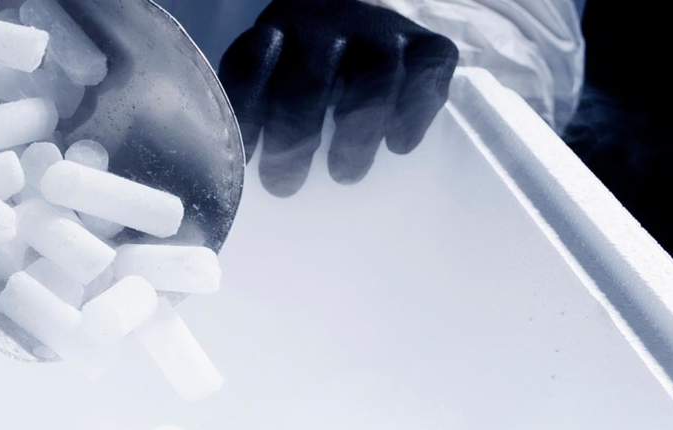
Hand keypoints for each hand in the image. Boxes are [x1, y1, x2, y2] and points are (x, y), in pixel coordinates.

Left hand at [218, 0, 458, 196]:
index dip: (247, 114)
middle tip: (283, 185)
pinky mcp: (430, 45)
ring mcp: (381, 30)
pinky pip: (426, 73)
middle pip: (309, 79)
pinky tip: (398, 145)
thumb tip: (242, 178)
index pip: (252, 65)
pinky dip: (413, 113)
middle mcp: (327, 23)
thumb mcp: (274, 77)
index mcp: (277, 31)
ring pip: (374, 76)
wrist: (373, 22)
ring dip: (356, 133)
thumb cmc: (311, 70)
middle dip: (293, 136)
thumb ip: (259, 112)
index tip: (246, 160)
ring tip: (343, 175)